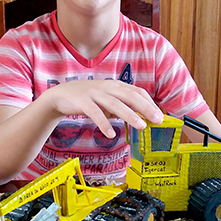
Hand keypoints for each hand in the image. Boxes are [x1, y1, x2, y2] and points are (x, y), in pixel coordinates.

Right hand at [45, 80, 163, 137]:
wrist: (61, 95)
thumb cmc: (88, 98)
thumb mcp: (107, 100)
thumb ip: (122, 106)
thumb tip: (141, 117)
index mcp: (115, 86)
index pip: (137, 92)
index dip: (150, 103)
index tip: (160, 115)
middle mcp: (107, 87)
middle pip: (130, 96)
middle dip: (145, 108)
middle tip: (157, 120)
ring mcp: (95, 93)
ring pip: (115, 104)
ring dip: (129, 115)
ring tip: (141, 126)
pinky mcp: (82, 101)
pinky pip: (95, 113)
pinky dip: (104, 124)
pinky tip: (111, 134)